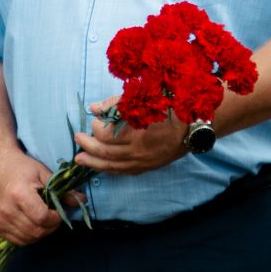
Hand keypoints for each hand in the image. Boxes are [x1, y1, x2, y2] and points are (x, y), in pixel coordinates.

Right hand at [0, 150, 62, 245]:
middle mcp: (7, 210)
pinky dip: (29, 236)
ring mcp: (0, 219)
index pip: (42, 218)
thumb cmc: (22, 167)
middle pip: (36, 231)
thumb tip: (83, 200)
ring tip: (44, 218)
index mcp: (19, 194)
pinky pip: (18, 240)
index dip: (56, 218)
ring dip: (41, 232)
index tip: (59, 210)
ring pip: (28, 238)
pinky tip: (32, 223)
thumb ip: (63, 190)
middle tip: (54, 216)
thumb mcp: (44, 173)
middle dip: (51, 226)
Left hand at [71, 96, 186, 175]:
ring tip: (80, 159)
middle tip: (77, 139)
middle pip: (105, 154)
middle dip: (88, 146)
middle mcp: (139, 152)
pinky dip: (109, 169)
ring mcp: (143, 162)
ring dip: (93, 163)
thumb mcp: (142, 100)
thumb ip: (116, 104)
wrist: (193, 128)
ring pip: (112, 166)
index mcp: (137, 134)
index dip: (96, 128)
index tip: (95, 120)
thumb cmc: (168, 109)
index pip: (107, 136)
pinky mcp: (147, 167)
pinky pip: (123, 172)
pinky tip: (100, 166)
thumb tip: (95, 108)